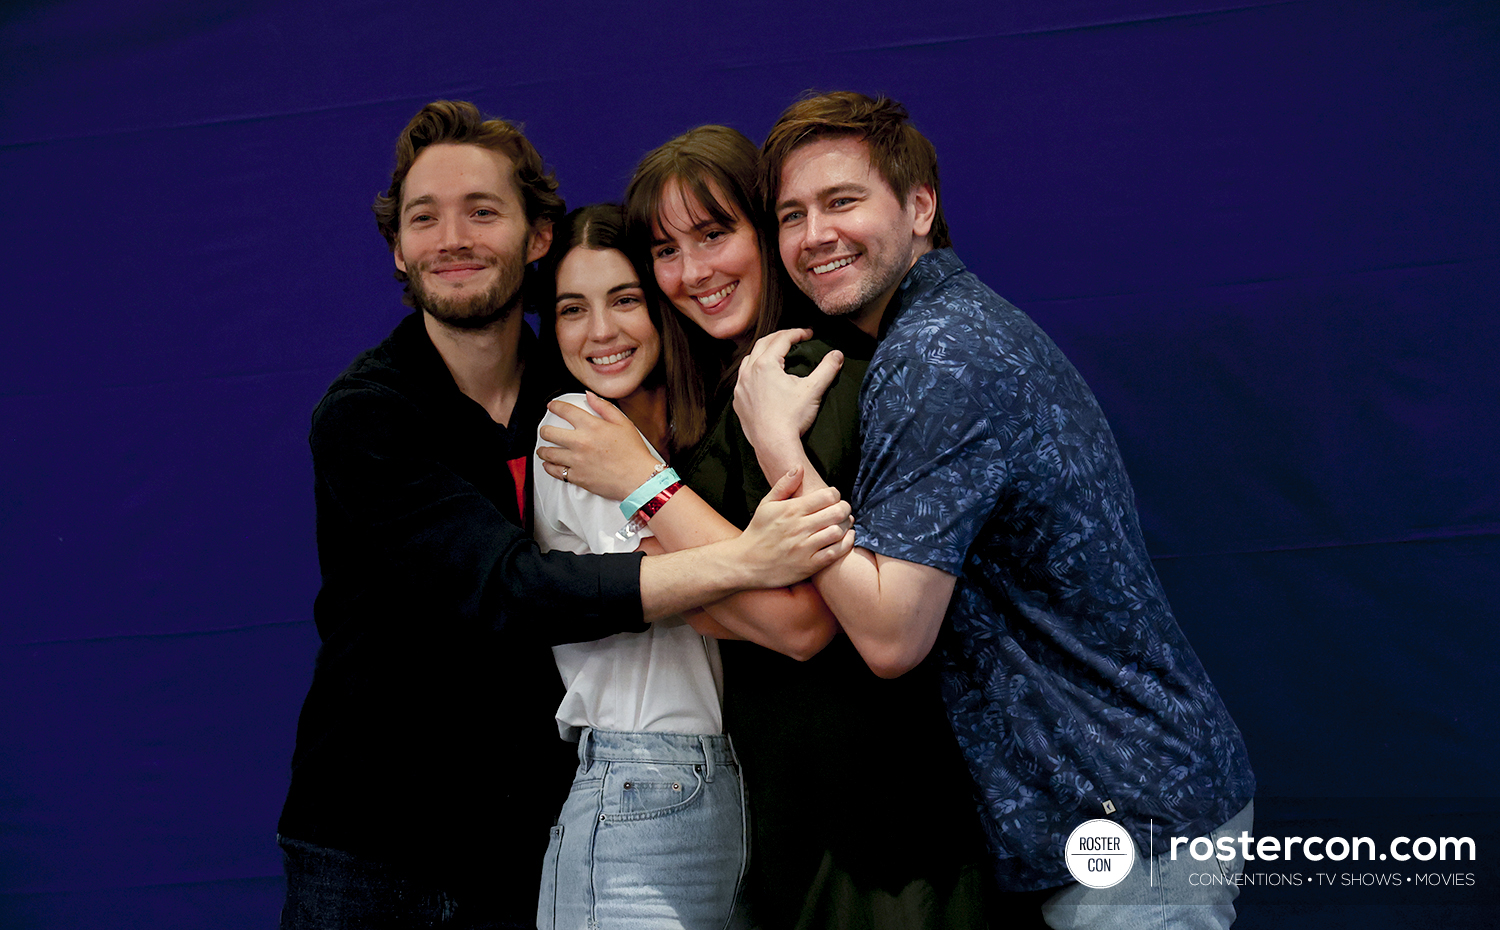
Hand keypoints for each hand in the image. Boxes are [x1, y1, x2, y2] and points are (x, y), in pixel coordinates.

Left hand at [537, 394, 660, 499]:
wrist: (639, 479)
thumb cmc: (633, 452)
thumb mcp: (623, 423)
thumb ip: (604, 407)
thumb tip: (589, 396)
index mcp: (591, 426)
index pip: (565, 411)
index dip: (555, 406)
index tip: (551, 406)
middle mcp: (580, 442)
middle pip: (549, 433)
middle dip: (544, 430)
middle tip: (545, 431)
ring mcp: (576, 460)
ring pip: (548, 453)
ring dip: (543, 450)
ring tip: (543, 450)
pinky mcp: (577, 477)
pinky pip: (555, 471)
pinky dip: (548, 467)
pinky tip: (549, 464)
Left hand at [734, 328, 842, 468]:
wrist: (774, 445)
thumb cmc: (792, 417)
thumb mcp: (813, 390)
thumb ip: (827, 369)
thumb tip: (837, 354)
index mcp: (765, 364)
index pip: (781, 339)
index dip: (797, 333)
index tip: (809, 334)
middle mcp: (748, 372)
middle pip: (763, 344)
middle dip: (779, 338)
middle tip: (794, 337)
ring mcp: (740, 388)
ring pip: (749, 360)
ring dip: (763, 352)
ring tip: (776, 354)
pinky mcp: (738, 402)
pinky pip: (743, 380)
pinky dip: (753, 372)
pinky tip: (761, 378)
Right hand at [734, 465, 853, 588]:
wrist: (745, 563)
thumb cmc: (758, 532)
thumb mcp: (766, 504)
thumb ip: (784, 485)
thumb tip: (799, 467)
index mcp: (792, 510)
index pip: (827, 496)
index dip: (835, 494)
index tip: (833, 497)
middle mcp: (800, 527)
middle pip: (837, 512)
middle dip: (845, 508)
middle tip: (843, 509)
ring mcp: (805, 547)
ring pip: (838, 531)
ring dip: (846, 526)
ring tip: (844, 523)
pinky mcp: (808, 565)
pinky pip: (835, 553)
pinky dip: (845, 544)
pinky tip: (845, 538)